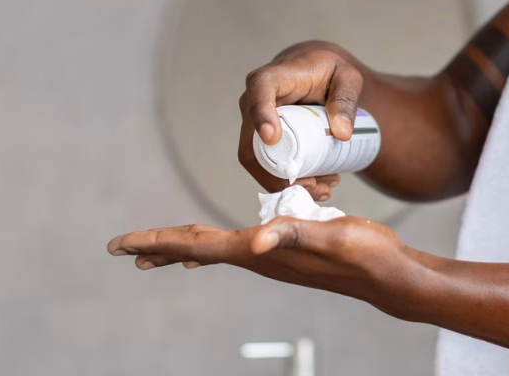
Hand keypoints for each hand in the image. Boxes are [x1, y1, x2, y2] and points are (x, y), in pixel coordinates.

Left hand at [106, 216, 421, 314]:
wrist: (389, 275)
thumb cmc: (366, 256)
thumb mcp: (333, 237)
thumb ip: (297, 233)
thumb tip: (259, 238)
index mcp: (261, 251)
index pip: (197, 245)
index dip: (157, 242)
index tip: (121, 245)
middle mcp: (259, 257)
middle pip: (195, 250)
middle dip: (156, 248)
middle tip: (118, 248)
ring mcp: (270, 257)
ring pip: (211, 251)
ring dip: (178, 249)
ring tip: (150, 253)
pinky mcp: (283, 251)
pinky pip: (233, 248)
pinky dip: (210, 246)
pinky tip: (206, 250)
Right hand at [237, 41, 363, 199]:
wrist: (316, 75)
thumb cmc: (330, 72)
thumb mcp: (347, 78)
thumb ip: (346, 99)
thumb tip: (341, 133)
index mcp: (273, 78)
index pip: (260, 90)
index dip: (261, 113)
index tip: (273, 137)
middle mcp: (253, 102)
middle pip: (252, 143)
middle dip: (280, 171)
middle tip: (317, 184)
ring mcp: (252, 125)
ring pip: (257, 163)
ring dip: (286, 183)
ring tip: (324, 188)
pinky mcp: (259, 143)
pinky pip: (265, 169)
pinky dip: (288, 183)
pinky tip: (317, 186)